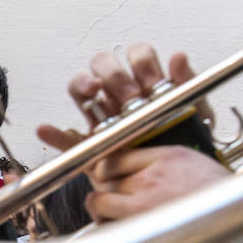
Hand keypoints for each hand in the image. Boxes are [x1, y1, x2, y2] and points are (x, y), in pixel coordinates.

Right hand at [35, 43, 222, 222]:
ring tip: (91, 91)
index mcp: (145, 84)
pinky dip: (53, 134)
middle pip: (103, 66)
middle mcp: (120, 97)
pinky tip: (46, 130)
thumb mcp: (196, 111)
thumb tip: (178, 57)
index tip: (147, 78)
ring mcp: (102, 119)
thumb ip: (187, 83)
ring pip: (81, 91)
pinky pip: (66, 139)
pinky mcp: (90, 146)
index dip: (139, 61)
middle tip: (126, 94)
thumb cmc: (184, 145)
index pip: (135, 57)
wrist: (175, 185)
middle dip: (112, 73)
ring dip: (82, 85)